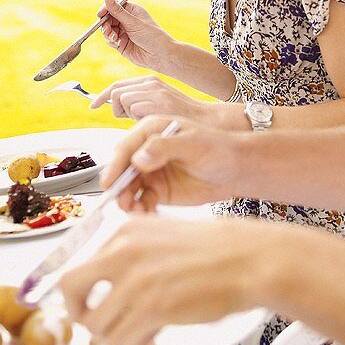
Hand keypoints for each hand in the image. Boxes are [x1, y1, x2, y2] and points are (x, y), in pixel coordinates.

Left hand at [59, 215, 276, 344]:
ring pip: (98, 325)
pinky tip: (154, 332)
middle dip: (80, 314)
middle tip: (96, 323)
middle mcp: (124, 252)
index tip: (85, 305)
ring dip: (116, 334)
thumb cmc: (215, 250)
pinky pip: (124, 339)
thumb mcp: (161, 233)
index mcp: (125, 232)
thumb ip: (130, 252)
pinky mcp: (153, 307)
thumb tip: (104, 278)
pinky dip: (136, 343)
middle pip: (70, 291)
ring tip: (141, 328)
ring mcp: (137, 280)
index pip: (78, 266)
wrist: (247, 259)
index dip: (80, 294)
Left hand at [90, 75, 244, 129]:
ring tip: (145, 120)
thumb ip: (139, 104)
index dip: (103, 96)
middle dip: (117, 108)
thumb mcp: (158, 106)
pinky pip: (131, 107)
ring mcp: (152, 90)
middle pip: (116, 92)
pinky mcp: (155, 100)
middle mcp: (150, 82)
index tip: (93, 104)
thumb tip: (119, 108)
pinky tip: (149, 121)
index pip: (119, 85)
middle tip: (131, 119)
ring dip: (127, 114)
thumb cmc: (181, 120)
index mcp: (150, 81)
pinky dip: (135, 117)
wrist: (205, 123)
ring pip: (121, 99)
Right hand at [97, 0, 174, 71]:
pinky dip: (110, 41)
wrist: (160, 55)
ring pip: (107, 30)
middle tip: (107, 30)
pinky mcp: (121, 44)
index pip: (114, 6)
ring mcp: (123, 32)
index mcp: (131, 11)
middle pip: (108, 18)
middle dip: (105, 24)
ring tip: (114, 38)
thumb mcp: (133, 22)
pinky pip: (110, 40)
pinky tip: (117, 43)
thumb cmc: (151, 35)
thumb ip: (117, 11)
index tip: (100, 14)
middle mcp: (126, 21)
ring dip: (107, 33)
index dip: (106, 9)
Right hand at [98, 115, 245, 209]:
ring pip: (130, 187)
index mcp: (151, 130)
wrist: (235, 169)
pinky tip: (147, 214)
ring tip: (136, 211)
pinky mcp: (158, 190)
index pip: (126, 147)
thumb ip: (165, 147)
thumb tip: (139, 157)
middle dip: (119, 187)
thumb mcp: (193, 144)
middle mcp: (147, 150)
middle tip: (122, 202)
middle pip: (123, 169)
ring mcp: (151, 171)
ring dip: (128, 200)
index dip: (115, 165)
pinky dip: (141, 209)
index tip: (109, 181)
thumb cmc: (218, 148)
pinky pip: (142, 201)